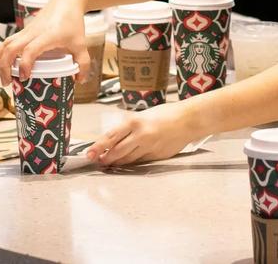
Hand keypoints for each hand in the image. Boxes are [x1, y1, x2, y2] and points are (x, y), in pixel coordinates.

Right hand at [0, 0, 91, 81]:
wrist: (67, 0)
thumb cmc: (73, 21)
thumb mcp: (81, 44)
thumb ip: (83, 63)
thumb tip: (79, 80)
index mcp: (47, 36)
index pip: (30, 50)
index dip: (25, 65)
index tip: (25, 78)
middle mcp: (33, 33)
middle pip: (12, 48)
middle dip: (5, 67)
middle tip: (7, 83)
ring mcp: (27, 30)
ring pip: (7, 43)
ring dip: (1, 59)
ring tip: (2, 75)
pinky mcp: (24, 30)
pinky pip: (9, 40)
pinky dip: (2, 51)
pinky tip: (0, 61)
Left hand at [86, 101, 202, 165]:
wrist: (188, 120)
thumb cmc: (166, 114)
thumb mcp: (143, 116)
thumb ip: (129, 128)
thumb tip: (113, 139)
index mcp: (134, 122)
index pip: (111, 137)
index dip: (98, 147)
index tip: (89, 154)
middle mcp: (140, 136)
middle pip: (117, 152)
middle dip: (105, 158)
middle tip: (98, 161)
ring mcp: (149, 148)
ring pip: (127, 160)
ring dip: (116, 162)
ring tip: (109, 163)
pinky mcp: (156, 156)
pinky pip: (140, 161)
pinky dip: (131, 162)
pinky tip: (126, 163)